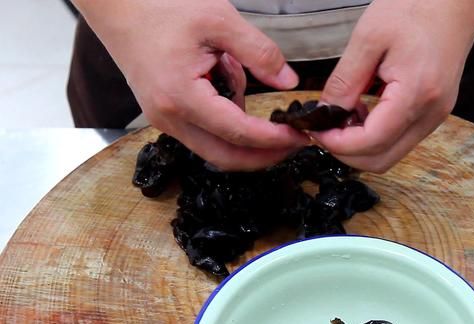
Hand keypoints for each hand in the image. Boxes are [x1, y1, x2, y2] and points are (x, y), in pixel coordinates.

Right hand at [72, 0, 308, 170]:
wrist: (120, 11)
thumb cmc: (162, 11)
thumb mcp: (219, 20)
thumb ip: (259, 52)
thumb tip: (288, 82)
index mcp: (182, 96)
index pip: (237, 132)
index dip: (273, 139)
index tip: (300, 137)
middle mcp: (170, 118)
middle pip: (225, 157)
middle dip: (263, 156)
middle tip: (293, 143)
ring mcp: (165, 122)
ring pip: (214, 150)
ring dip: (244, 137)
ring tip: (243, 83)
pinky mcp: (167, 118)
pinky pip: (204, 135)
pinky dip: (226, 125)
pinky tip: (229, 86)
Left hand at [314, 0, 473, 172]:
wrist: (456, 1)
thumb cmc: (418, 7)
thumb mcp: (369, 38)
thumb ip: (345, 80)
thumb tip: (325, 111)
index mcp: (416, 94)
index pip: (371, 142)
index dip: (337, 143)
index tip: (316, 130)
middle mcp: (430, 113)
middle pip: (382, 160)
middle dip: (346, 152)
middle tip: (324, 130)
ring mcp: (435, 116)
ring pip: (391, 154)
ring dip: (361, 146)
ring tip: (342, 117)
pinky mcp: (433, 112)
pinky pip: (401, 139)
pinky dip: (376, 136)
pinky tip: (363, 112)